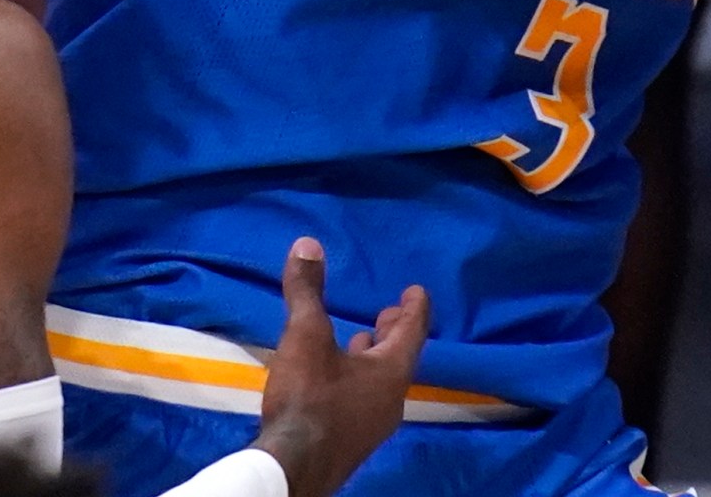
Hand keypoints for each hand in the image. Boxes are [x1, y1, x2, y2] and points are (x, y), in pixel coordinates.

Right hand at [251, 237, 429, 496]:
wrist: (295, 466)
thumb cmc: (309, 397)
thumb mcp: (305, 336)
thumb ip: (308, 291)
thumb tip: (308, 244)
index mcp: (391, 372)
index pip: (413, 332)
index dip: (414, 308)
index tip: (416, 291)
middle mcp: (390, 400)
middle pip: (399, 359)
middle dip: (393, 333)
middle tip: (389, 313)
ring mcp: (372, 425)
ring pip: (380, 383)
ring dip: (373, 358)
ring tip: (360, 340)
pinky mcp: (351, 441)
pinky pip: (364, 401)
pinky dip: (358, 380)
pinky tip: (335, 378)